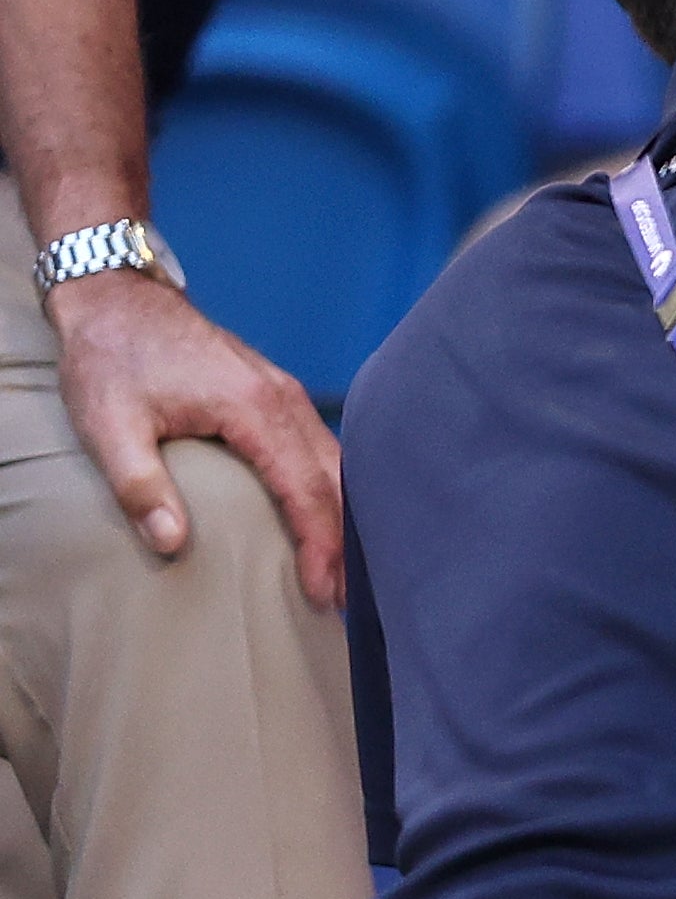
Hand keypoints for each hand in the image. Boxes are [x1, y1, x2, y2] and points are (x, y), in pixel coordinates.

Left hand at [47, 269, 343, 606]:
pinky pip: (322, 445)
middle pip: (336, 480)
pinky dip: (332, 488)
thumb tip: (172, 544)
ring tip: (340, 568)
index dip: (319, 545)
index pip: (305, 489)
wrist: (117, 297)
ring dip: (342, 515)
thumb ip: (140, 485)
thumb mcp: (108, 425)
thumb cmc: (110, 359)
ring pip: (337, 462)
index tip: (322, 592)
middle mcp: (283, 399)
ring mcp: (285, 393)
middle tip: (344, 601)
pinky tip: (326, 514)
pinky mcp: (277, 393)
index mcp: (253, 407)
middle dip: (345, 541)